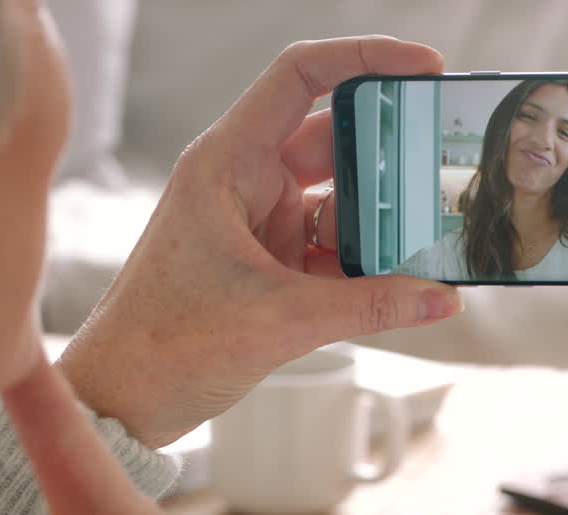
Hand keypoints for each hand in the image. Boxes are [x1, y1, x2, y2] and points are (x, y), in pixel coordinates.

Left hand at [56, 36, 462, 448]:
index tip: (425, 68)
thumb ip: (369, 306)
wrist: (120, 400)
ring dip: (383, 216)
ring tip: (436, 230)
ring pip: (339, 198)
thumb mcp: (280, 322)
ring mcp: (257, 222)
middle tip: (447, 160)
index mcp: (226, 164)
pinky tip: (406, 274)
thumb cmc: (164, 347)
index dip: (364, 60)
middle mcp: (242, 181)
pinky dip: (367, 259)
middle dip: (391, 152)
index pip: (298, 78)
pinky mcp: (268, 262)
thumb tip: (442, 298)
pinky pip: (331, 245)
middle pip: (332, 139)